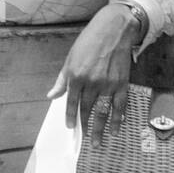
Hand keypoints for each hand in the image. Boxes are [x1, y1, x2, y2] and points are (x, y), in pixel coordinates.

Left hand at [46, 4, 137, 141]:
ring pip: (103, 112)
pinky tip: (115, 130)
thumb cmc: (89, 41)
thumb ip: (62, 80)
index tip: (70, 127)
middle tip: (85, 139)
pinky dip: (117, 120)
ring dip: (100, 129)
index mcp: (76, 75)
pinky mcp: (122, 84)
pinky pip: (119, 106)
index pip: (71, 102)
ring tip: (97, 142)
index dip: (70, 116)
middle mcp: (91, 82)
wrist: (113, 30)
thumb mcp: (71, 58)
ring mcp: (108, 85)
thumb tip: (52, 96)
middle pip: (87, 109)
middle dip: (85, 126)